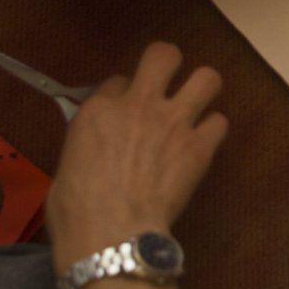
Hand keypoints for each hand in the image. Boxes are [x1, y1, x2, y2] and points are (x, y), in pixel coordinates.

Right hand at [48, 42, 227, 269]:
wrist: (111, 234)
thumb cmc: (75, 210)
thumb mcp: (68, 164)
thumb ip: (89, 140)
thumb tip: (98, 144)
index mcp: (99, 110)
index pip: (117, 80)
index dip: (123, 95)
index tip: (124, 112)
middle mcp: (139, 105)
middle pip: (164, 55)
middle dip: (167, 64)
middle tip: (167, 85)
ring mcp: (174, 122)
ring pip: (207, 78)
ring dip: (202, 89)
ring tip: (196, 105)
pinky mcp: (200, 146)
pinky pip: (220, 122)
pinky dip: (213, 131)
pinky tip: (203, 144)